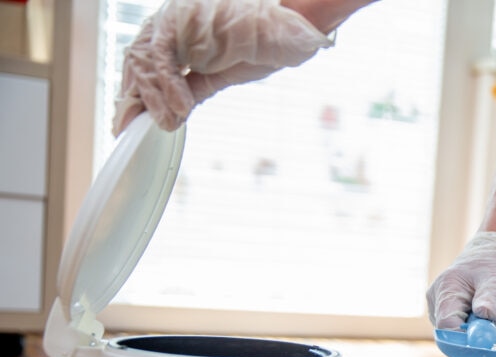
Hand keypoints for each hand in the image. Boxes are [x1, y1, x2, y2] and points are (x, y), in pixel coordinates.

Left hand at [113, 0, 331, 135]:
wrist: (294, 30)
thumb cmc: (266, 45)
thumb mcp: (224, 72)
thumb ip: (196, 85)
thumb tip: (175, 108)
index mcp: (180, 32)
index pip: (145, 62)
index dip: (137, 92)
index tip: (130, 120)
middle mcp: (173, 21)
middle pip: (136, 59)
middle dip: (133, 97)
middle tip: (129, 127)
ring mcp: (176, 18)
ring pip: (143, 58)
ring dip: (152, 96)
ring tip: (166, 122)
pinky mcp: (183, 19)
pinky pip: (162, 56)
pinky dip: (168, 86)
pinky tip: (180, 108)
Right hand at [426, 232, 495, 331]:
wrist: (491, 251)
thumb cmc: (493, 261)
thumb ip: (489, 298)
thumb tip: (484, 315)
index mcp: (445, 291)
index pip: (447, 326)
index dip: (466, 339)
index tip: (489, 342)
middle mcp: (437, 302)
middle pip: (454, 334)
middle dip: (480, 335)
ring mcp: (442, 310)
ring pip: (462, 335)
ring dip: (486, 330)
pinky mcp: (451, 315)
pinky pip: (467, 331)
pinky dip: (484, 327)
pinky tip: (494, 313)